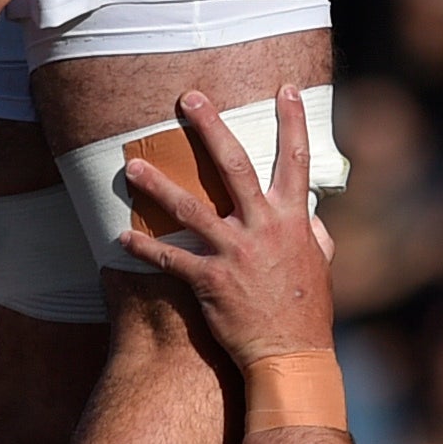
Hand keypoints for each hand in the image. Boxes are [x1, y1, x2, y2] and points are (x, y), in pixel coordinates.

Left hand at [113, 85, 337, 370]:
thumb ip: (313, 233)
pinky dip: (144, 248)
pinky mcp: (210, 281)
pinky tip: (121, 236)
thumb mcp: (321, 264)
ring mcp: (235, 253)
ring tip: (131, 166)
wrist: (292, 355)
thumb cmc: (308, 310)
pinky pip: (170, 259)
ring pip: (190, 209)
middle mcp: (263, 228)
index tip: (285, 88)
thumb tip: (310, 215)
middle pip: (233, 166)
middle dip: (210, 128)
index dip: (293, 121)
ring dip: (158, 186)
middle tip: (188, 98)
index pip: (296, 159)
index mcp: (292, 219)